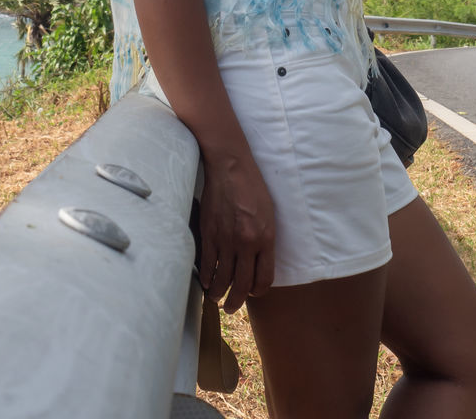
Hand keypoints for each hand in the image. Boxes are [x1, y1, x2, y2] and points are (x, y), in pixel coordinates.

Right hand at [197, 150, 275, 313]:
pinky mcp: (209, 234)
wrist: (230, 168)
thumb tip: (257, 262)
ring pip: (222, 279)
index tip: (253, 292)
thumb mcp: (269, 214)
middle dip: (236, 302)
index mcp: (266, 237)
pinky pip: (207, 265)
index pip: (264, 278)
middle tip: (231, 307)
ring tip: (216, 298)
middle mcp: (247, 243)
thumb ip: (265, 239)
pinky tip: (206, 281)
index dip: (258, 290)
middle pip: (242, 285)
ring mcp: (226, 240)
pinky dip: (206, 278)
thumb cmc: (253, 188)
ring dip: (218, 294)